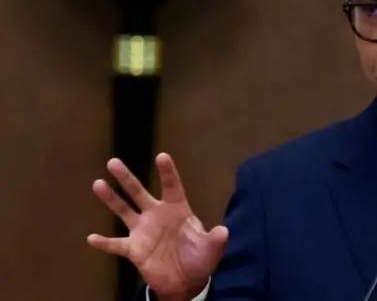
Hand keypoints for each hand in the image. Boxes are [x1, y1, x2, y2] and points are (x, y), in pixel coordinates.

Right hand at [88, 153, 227, 299]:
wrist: (185, 281)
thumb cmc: (199, 258)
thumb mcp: (211, 249)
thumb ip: (215, 240)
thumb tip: (224, 231)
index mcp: (177, 210)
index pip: (172, 187)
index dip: (168, 172)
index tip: (162, 156)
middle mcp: (157, 215)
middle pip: (139, 193)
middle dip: (127, 178)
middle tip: (113, 162)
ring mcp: (143, 231)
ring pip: (124, 211)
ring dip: (111, 199)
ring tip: (98, 184)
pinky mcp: (134, 249)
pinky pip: (116, 244)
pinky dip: (104, 242)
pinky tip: (91, 238)